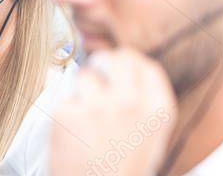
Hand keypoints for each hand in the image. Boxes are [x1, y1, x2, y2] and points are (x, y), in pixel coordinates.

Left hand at [50, 48, 177, 174]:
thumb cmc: (121, 173)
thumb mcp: (150, 141)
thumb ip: (144, 104)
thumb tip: (127, 71)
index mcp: (157, 111)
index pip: (144, 64)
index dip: (128, 63)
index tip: (119, 68)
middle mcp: (130, 103)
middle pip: (114, 59)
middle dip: (104, 67)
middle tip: (97, 83)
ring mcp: (97, 106)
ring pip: (85, 75)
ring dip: (82, 92)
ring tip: (85, 121)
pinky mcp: (67, 112)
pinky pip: (64, 97)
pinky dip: (64, 111)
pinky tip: (72, 134)